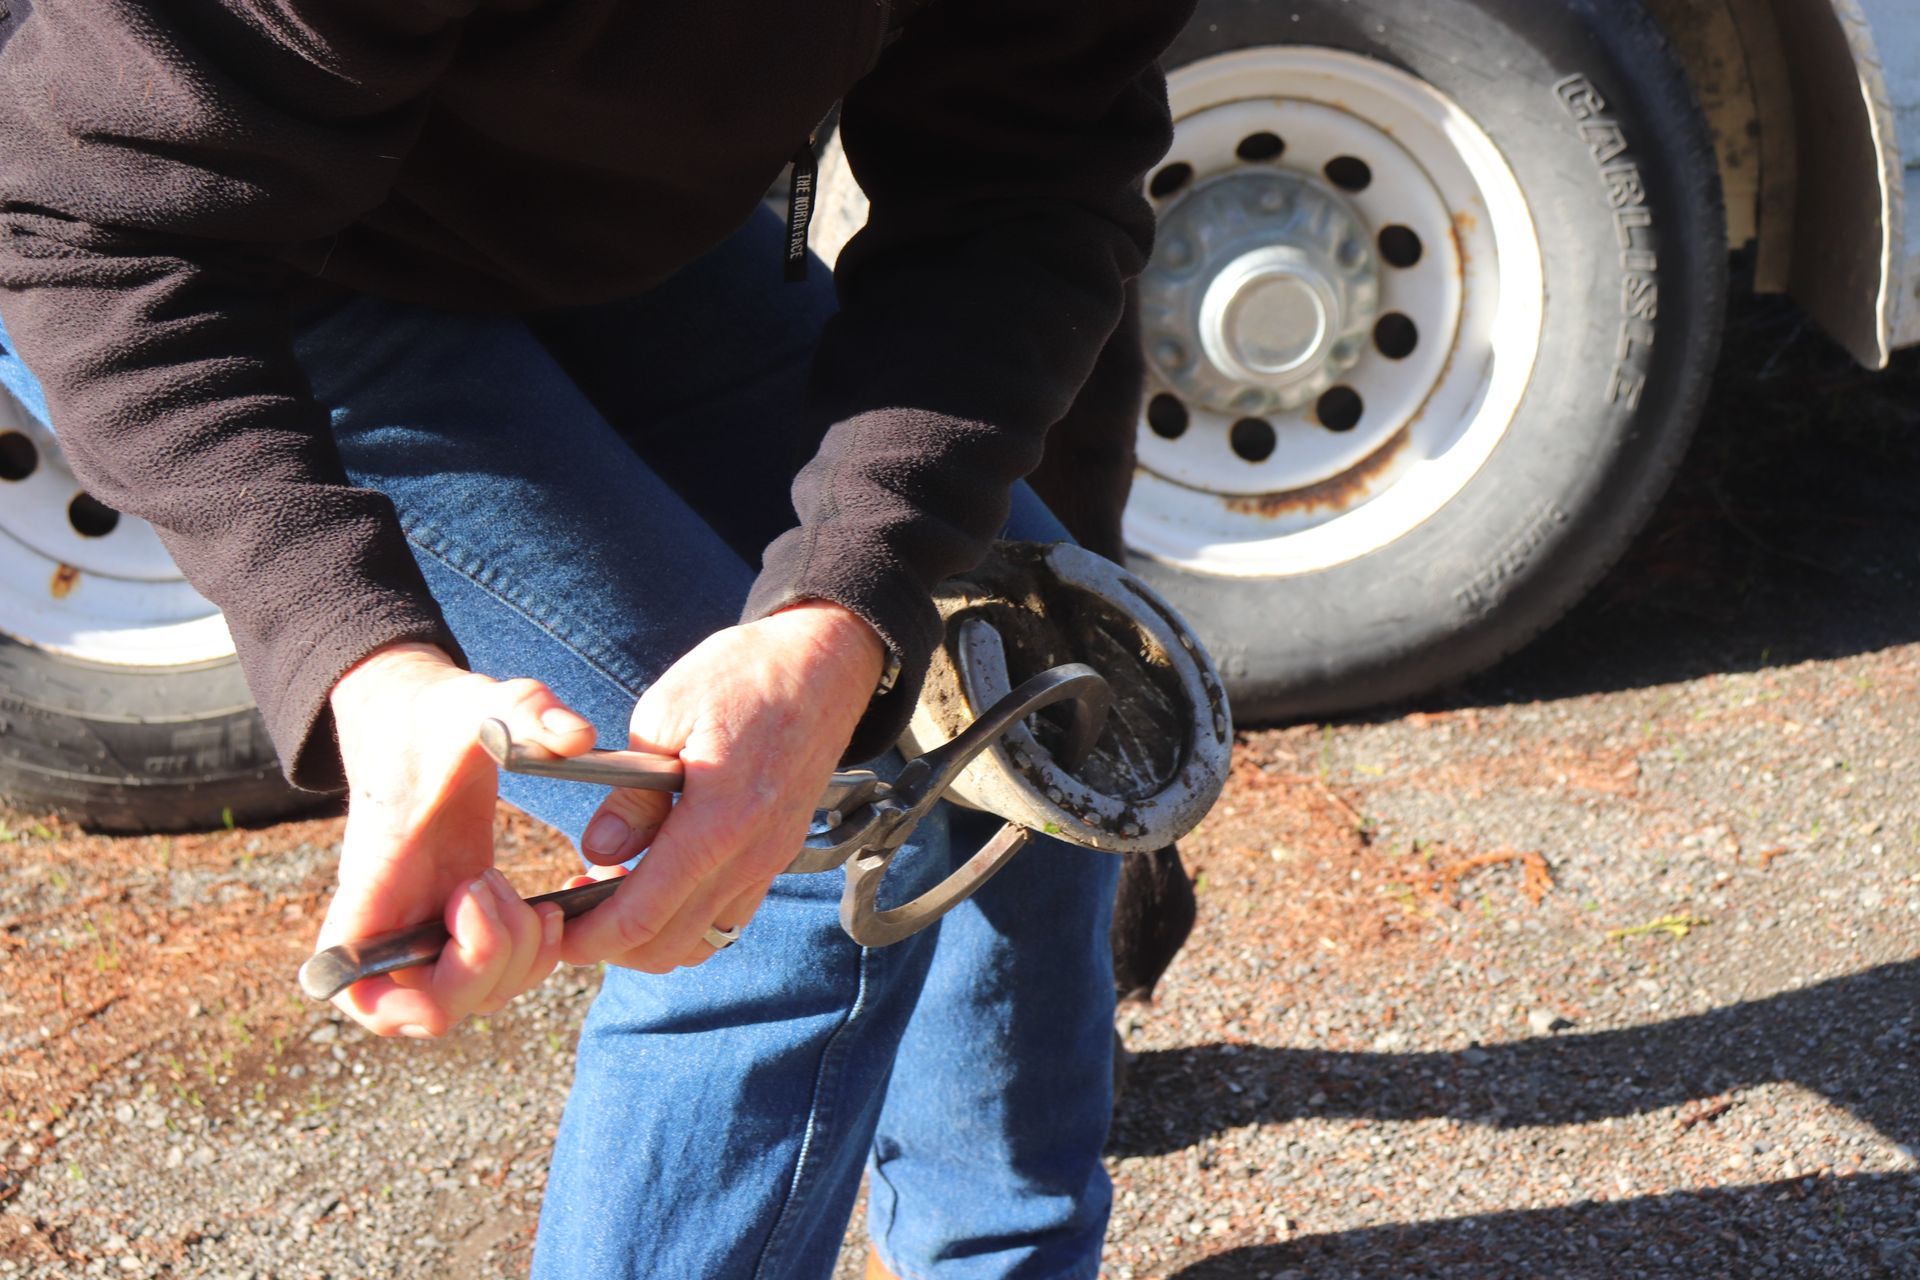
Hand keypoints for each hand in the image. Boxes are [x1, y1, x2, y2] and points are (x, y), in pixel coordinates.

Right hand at [315, 643, 595, 1036]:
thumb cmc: (434, 716)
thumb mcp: (474, 702)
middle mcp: (392, 926)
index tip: (462, 903)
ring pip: (475, 1002)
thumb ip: (521, 709)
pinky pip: (500, 978)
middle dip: (491, 961)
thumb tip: (578, 735)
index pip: (359, 991)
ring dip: (522, 961)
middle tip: (501, 888)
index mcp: (370, 889)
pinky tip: (554, 909)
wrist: (425, 720)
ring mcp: (429, 932)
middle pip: (434, 1011)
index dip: (412, 993)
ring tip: (531, 896)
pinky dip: (537, 958)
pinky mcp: (464, 928)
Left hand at [561, 601, 884, 971]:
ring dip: (649, 939)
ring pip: (702, 942)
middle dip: (610, 946)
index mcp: (719, 819)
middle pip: (669, 946)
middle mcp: (752, 854)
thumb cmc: (741, 675)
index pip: (643, 914)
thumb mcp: (665, 713)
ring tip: (610, 899)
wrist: (823, 665)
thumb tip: (597, 852)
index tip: (553, 931)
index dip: (589, 937)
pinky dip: (686, 922)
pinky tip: (657, 884)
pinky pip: (728, 918)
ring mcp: (771, 860)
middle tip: (569, 916)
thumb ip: (631, 793)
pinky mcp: (778, 855)